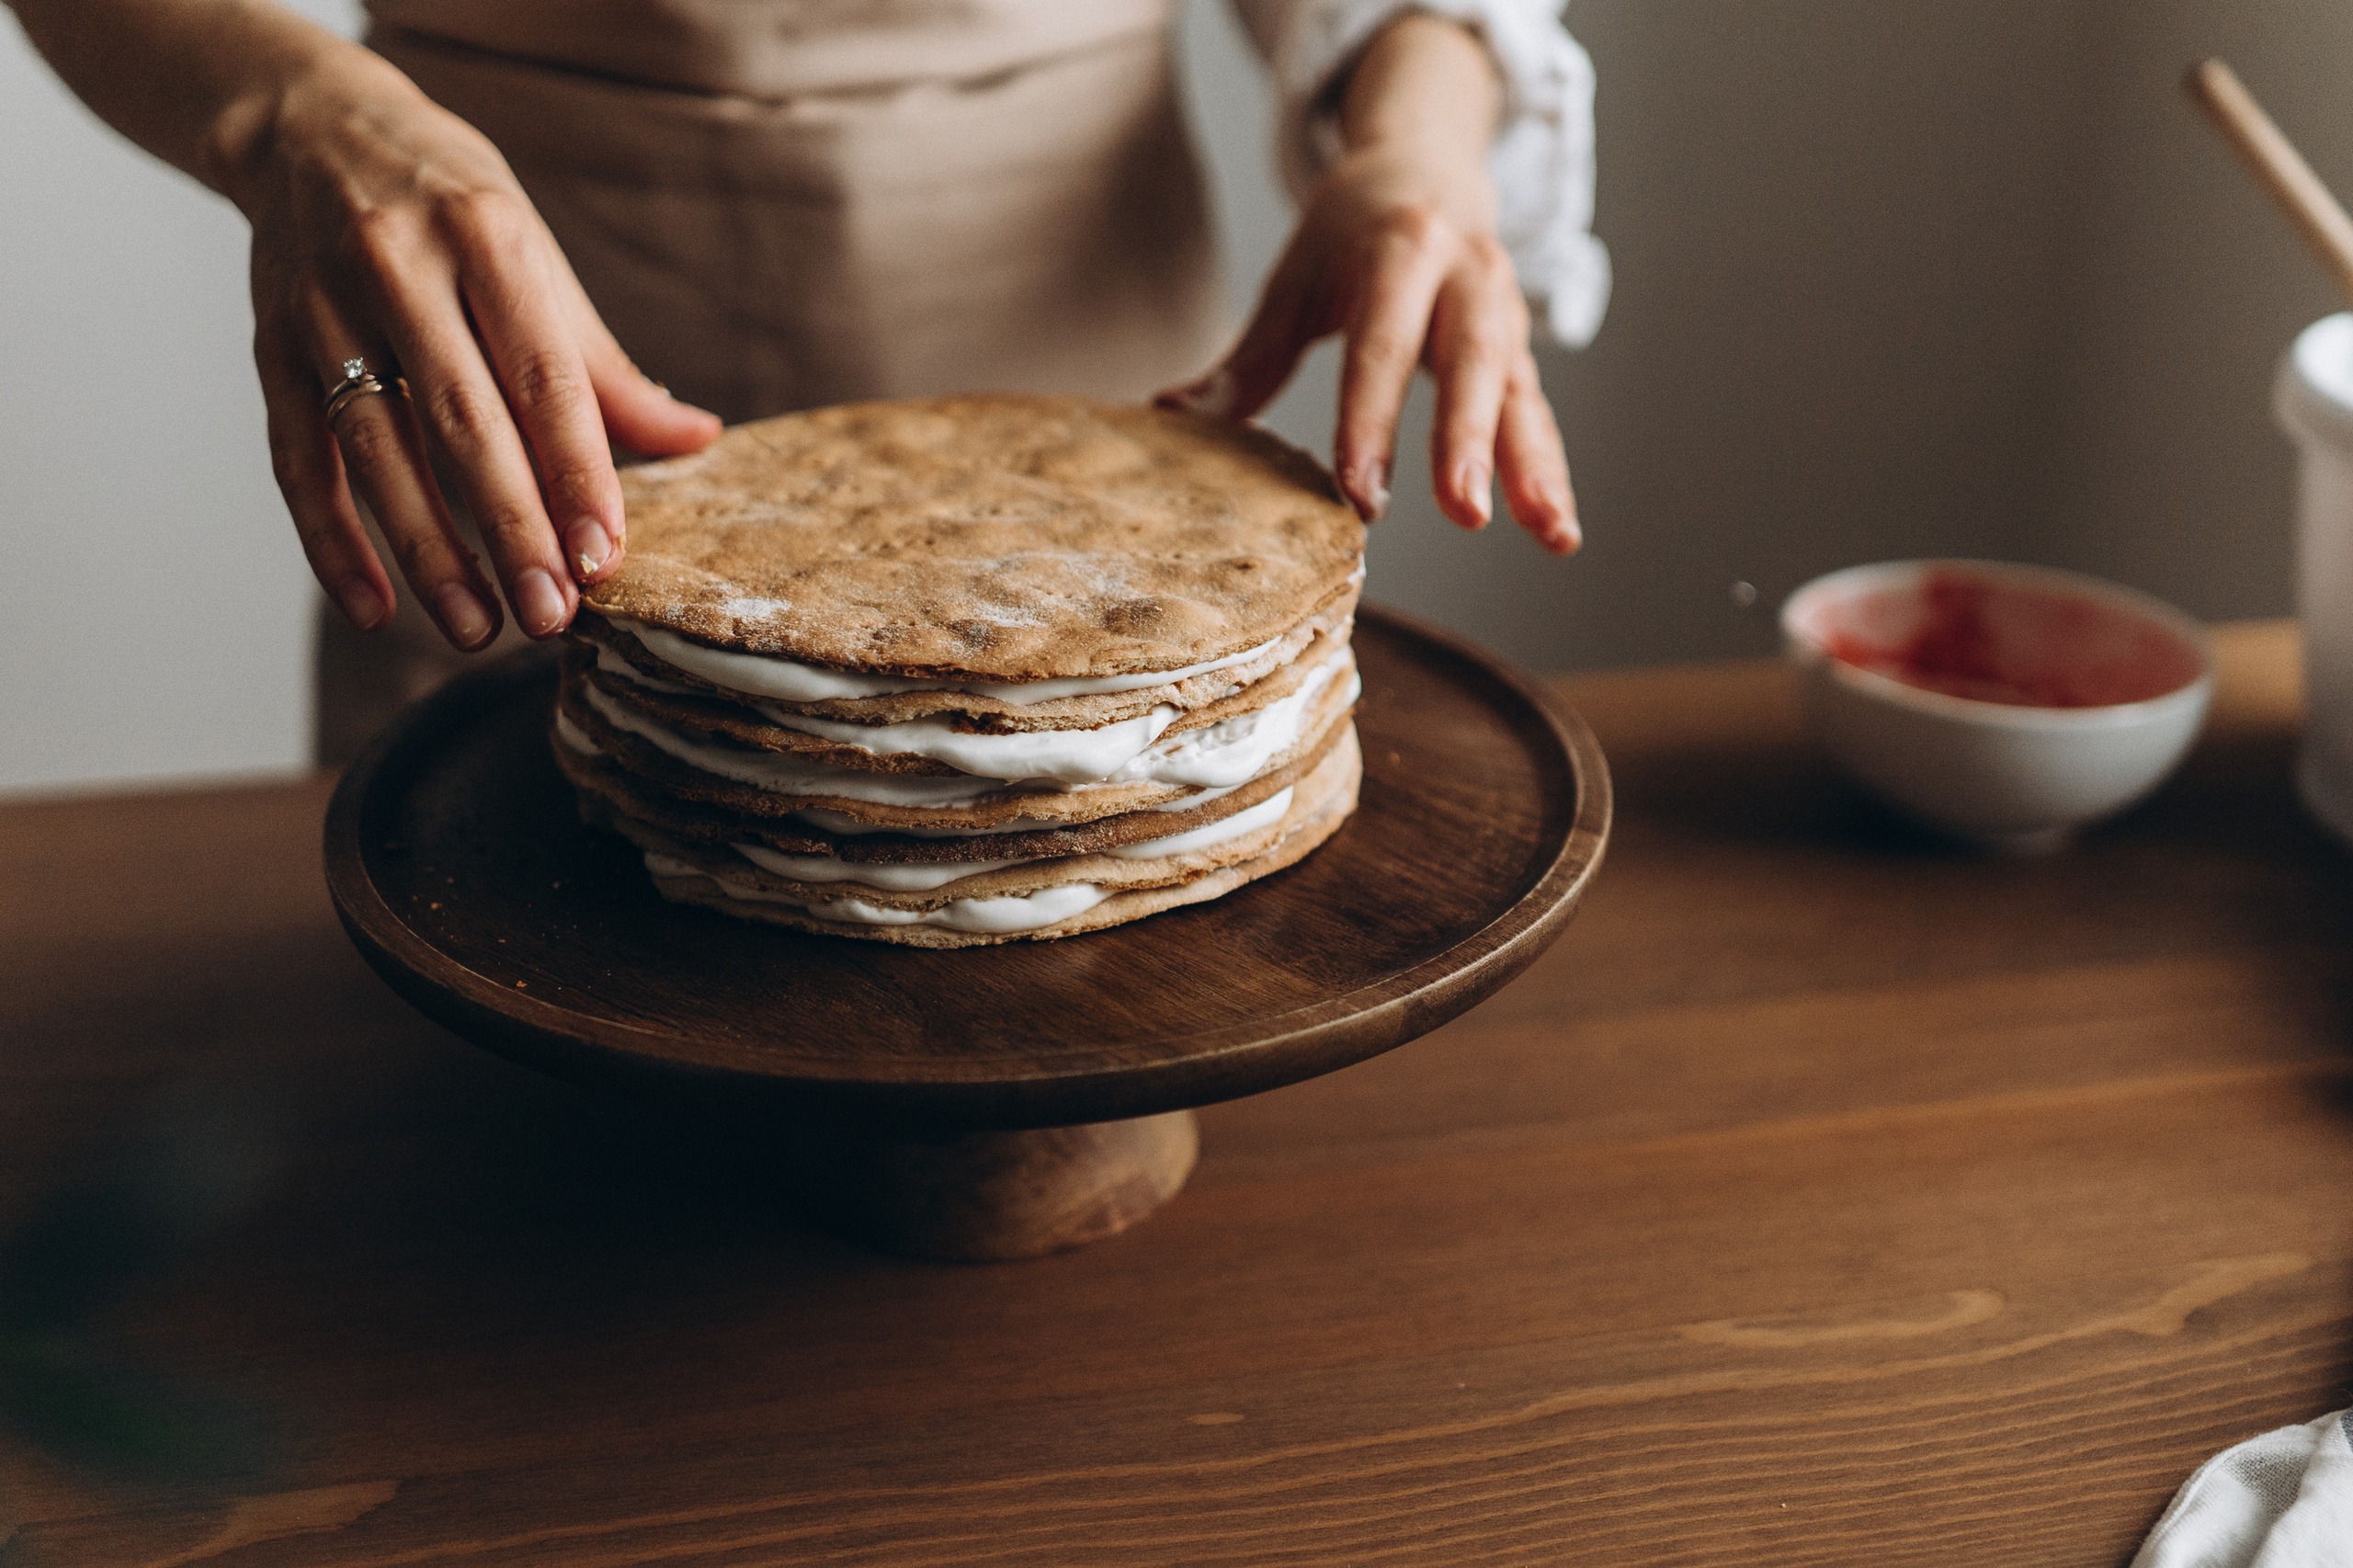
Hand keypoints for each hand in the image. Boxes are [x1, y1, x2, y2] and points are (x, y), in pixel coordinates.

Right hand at [224, 45, 720, 645]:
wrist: (312, 129)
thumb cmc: (453, 209)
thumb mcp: (536, 263)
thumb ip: (604, 367)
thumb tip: (698, 440)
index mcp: (486, 237)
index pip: (541, 377)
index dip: (576, 472)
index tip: (603, 556)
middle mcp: (396, 266)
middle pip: (461, 422)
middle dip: (510, 528)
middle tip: (551, 616)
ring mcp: (321, 309)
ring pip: (378, 451)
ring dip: (428, 552)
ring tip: (477, 628)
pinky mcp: (267, 349)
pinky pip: (299, 461)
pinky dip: (332, 542)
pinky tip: (374, 608)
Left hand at [1157, 16, 1575, 554]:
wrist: (1427, 164)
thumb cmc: (1349, 232)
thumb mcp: (1296, 277)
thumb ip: (1250, 356)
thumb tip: (1171, 416)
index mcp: (1401, 249)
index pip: (1382, 344)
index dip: (1371, 420)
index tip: (1359, 491)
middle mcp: (1466, 275)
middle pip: (1473, 363)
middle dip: (1468, 441)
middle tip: (1463, 513)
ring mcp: (1504, 312)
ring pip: (1522, 394)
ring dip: (1536, 468)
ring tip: (1552, 537)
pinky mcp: (1522, 347)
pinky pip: (1538, 412)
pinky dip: (1548, 471)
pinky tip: (1556, 531)